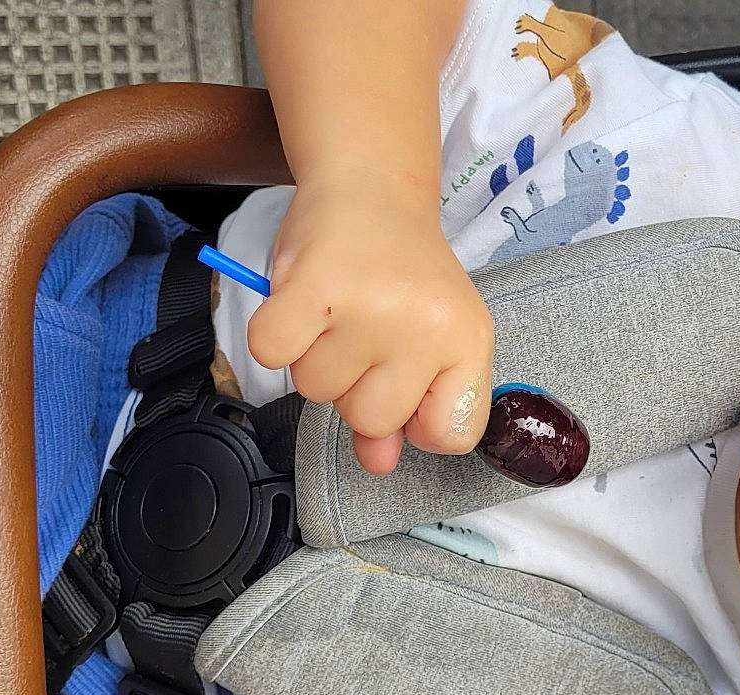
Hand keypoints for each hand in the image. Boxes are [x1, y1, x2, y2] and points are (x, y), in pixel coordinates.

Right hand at [248, 179, 493, 473]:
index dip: (415, 418)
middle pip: (370, 419)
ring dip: (312, 357)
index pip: (451, 434)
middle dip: (353, 385)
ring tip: (334, 310)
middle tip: (362, 329)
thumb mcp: (425, 339)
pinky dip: (273, 338)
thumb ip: (406, 408)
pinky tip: (299, 305)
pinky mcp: (315, 286)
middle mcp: (428, 327)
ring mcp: (372, 308)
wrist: (370, 187)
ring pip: (316, 390)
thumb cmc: (396, 271)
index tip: (404, 377)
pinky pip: (271, 355)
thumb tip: (377, 463)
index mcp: (468, 342)